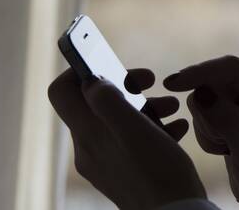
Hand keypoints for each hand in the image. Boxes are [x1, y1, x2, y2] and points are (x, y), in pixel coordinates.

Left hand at [48, 67, 207, 209]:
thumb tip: (90, 80)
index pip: (62, 92)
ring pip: (117, 119)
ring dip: (144, 104)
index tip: (111, 63)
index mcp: (88, 135)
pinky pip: (131, 139)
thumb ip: (108, 101)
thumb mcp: (136, 130)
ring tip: (172, 106)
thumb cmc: (158, 174)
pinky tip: (177, 129)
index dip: (81, 70)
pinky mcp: (125, 171)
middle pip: (94, 102)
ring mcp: (107, 162)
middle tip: (151, 80)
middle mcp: (90, 148)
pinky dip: (152, 127)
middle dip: (124, 84)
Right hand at [163, 55, 238, 209]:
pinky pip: (202, 111)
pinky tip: (223, 147)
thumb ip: (228, 121)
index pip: (233, 68)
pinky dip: (205, 132)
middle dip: (207, 113)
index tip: (172, 85)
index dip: (202, 72)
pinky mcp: (231, 111)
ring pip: (205, 96)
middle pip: (214, 80)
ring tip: (226, 147)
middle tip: (221, 141)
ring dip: (206, 125)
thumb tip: (201, 93)